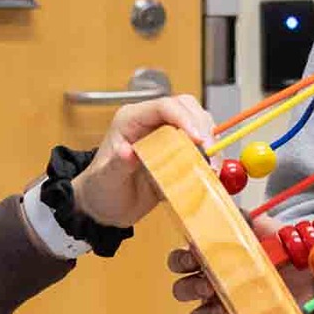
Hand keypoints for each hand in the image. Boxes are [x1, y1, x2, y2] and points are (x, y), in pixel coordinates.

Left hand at [70, 94, 215, 228]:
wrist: (106, 206)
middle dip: (202, 127)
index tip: (198, 140)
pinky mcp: (179, 152)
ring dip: (210, 142)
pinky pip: (200, 146)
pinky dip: (210, 157)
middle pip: (186, 108)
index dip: (184, 119)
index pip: (163, 107)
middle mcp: (152, 122)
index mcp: (132, 120)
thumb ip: (117, 165)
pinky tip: (211, 172)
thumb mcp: (105, 178)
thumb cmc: (101, 188)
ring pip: (198, 123)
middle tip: (210, 153)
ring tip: (212, 166)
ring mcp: (167, 136)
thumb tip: (127, 153)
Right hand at [171, 212, 313, 313]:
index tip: (193, 259)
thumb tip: (238, 215)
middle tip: (208, 286)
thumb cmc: (278, 248)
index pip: (179, 261)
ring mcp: (224, 307)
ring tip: (224, 309)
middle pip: (181, 291)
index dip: (180, 262)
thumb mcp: (263, 228)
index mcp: (209, 258)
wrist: (307, 272)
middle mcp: (210, 284)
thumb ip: (246, 221)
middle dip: (191, 289)